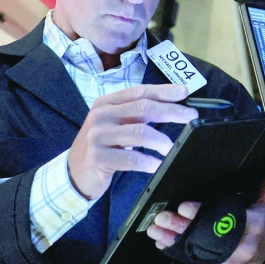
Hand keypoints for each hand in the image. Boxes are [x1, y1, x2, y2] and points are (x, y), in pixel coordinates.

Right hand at [67, 84, 196, 199]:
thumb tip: (173, 105)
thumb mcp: (115, 124)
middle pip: (143, 108)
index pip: (139, 91)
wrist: (73, 172)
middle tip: (191, 116)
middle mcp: (101, 115)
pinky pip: (130, 158)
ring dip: (161, 140)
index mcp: (106, 102)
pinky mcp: (98, 158)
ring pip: (139, 132)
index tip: (185, 92)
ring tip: (171, 147)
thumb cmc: (102, 145)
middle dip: (171, 111)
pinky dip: (148, 161)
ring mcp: (97, 136)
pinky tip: (156, 165)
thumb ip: (136, 113)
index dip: (164, 91)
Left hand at [146, 160, 264, 263]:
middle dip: (181, 227)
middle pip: (206, 237)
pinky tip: (163, 242)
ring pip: (197, 251)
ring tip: (155, 229)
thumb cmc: (261, 227)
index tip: (184, 206)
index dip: (202, 214)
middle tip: (163, 217)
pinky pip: (195, 262)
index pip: (225, 220)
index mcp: (253, 227)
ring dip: (173, 240)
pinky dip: (178, 251)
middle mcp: (241, 248)